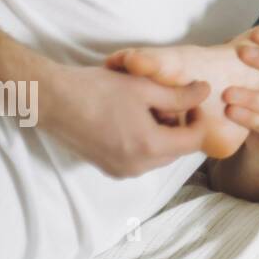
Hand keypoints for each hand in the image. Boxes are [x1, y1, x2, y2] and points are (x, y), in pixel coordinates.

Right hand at [39, 62, 210, 177]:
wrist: (52, 99)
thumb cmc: (97, 90)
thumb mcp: (145, 87)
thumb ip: (180, 95)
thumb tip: (205, 91)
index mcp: (148, 148)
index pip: (194, 140)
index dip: (198, 117)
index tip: (191, 98)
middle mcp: (136, 167)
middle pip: (177, 150)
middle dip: (180, 126)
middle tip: (168, 99)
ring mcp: (120, 170)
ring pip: (159, 155)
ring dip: (163, 133)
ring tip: (147, 106)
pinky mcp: (108, 167)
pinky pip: (140, 158)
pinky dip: (146, 141)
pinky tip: (132, 117)